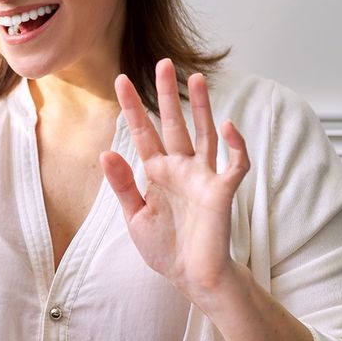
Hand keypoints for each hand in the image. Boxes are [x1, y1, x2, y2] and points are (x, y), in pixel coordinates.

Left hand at [99, 59, 251, 307]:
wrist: (193, 277)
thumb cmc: (166, 248)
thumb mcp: (135, 217)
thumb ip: (123, 186)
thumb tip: (106, 152)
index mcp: (157, 173)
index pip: (144, 132)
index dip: (133, 107)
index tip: (120, 80)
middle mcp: (181, 168)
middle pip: (175, 123)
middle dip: (167, 94)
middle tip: (163, 62)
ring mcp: (203, 177)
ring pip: (204, 134)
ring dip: (201, 107)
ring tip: (195, 79)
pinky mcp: (223, 192)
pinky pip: (234, 163)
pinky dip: (235, 144)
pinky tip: (227, 125)